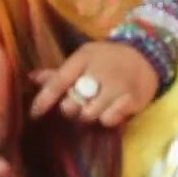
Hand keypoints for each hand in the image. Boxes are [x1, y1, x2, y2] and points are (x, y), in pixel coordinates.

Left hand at [29, 40, 159, 127]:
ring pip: (89, 114)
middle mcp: (99, 70)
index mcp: (84, 57)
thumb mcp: (85, 59)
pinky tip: (111, 110)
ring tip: (96, 106)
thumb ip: (59, 73)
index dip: (43, 99)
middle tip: (78, 104)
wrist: (146, 56)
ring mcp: (116, 85)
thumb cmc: (108, 59)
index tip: (34, 114)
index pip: (58, 81)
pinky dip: (107, 119)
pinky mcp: (131, 98)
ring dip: (88, 115)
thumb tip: (30, 78)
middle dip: (70, 108)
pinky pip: (109, 120)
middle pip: (71, 103)